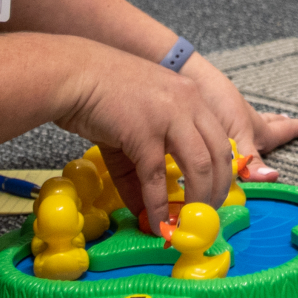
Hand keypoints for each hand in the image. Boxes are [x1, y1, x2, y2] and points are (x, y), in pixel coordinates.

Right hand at [55, 50, 229, 234]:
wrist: (73, 75)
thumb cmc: (101, 94)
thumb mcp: (136, 125)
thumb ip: (144, 167)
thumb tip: (147, 210)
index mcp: (191, 96)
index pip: (221, 138)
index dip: (224, 170)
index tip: (217, 193)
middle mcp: (188, 103)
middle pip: (218, 155)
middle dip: (217, 190)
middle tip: (207, 214)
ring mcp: (169, 117)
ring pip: (199, 167)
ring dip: (196, 200)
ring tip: (187, 222)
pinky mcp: (144, 133)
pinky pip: (156, 177)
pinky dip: (158, 205)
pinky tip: (156, 221)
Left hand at [180, 54, 297, 179]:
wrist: (183, 73)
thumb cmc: (214, 98)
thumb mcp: (236, 133)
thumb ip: (250, 159)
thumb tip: (272, 177)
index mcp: (254, 128)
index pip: (283, 131)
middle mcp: (242, 123)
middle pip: (267, 125)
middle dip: (281, 127)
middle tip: (292, 123)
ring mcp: (225, 118)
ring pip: (246, 125)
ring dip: (257, 126)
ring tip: (267, 124)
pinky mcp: (206, 117)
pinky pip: (222, 128)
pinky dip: (225, 131)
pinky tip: (219, 131)